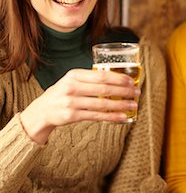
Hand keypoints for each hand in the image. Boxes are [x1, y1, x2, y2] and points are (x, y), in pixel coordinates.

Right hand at [20, 68, 139, 143]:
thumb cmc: (61, 94)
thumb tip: (116, 79)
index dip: (119, 78)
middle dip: (123, 91)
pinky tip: (122, 117)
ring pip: (102, 104)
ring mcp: (72, 102)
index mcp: (74, 75)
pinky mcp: (72, 116)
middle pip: (104, 89)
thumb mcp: (71, 81)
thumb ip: (89, 79)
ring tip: (133, 105)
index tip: (132, 81)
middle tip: (136, 93)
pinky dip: (111, 116)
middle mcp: (72, 87)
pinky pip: (96, 116)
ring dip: (121, 105)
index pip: (102, 75)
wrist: (42, 111)